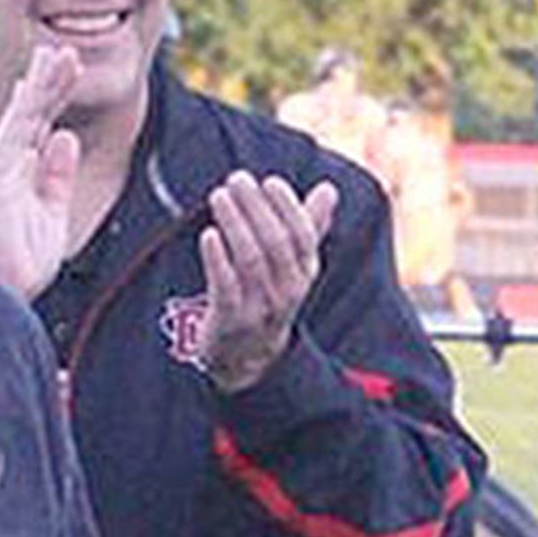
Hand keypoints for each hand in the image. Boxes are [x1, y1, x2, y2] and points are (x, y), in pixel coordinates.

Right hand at [0, 45, 81, 299]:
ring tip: (64, 54)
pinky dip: (34, 99)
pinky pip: (20, 126)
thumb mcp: (52, 215)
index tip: (58, 72)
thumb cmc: (21, 266)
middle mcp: (3, 165)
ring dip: (45, 81)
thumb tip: (67, 137)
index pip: (34, 129)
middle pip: (29, 115)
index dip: (48, 99)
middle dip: (47, 82)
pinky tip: (46, 77)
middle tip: (64, 51)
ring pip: (25, 113)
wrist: (1, 292)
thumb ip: (58, 177)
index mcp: (15, 176)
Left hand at [198, 171, 338, 392]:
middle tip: (236, 179)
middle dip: (256, 208)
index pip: (302, 235)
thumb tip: (329, 189)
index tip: (268, 181)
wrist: (247, 357)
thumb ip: (309, 226)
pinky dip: (217, 260)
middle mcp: (287, 291)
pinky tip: (208, 234)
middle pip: (275, 243)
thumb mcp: (293, 266)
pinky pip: (226, 288)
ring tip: (219, 196)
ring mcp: (259, 308)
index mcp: (304, 273)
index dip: (287, 207)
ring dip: (235, 224)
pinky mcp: (230, 321)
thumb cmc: (268, 296)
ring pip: (251, 261)